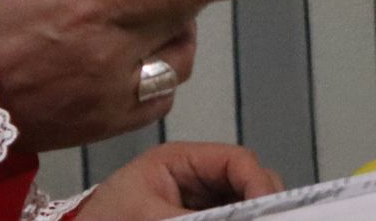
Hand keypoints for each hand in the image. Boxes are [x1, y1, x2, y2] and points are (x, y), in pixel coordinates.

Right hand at [0, 0, 267, 150]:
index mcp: (91, 4)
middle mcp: (110, 53)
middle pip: (183, 31)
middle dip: (185, 10)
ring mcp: (109, 94)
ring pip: (174, 70)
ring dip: (173, 47)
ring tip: (149, 33)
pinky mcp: (103, 126)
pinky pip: (154, 105)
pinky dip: (156, 85)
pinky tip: (132, 72)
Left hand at [78, 142, 283, 218]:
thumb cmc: (103, 219)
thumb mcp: (149, 216)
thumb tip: (237, 216)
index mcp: (180, 161)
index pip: (238, 161)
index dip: (260, 184)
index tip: (272, 211)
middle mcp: (197, 179)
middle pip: (250, 185)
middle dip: (264, 205)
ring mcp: (201, 204)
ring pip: (246, 205)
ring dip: (254, 214)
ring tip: (262, 220)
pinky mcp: (198, 218)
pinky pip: (231, 216)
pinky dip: (241, 220)